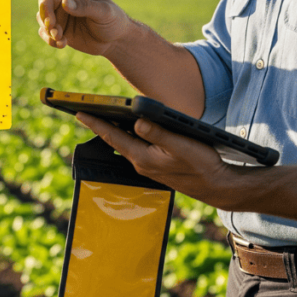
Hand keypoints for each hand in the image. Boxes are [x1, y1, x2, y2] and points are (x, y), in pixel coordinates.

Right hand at [20, 0, 132, 56]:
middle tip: (53, 28)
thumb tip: (64, 3)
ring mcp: (60, 13)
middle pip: (45, 1)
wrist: (114, 41)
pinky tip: (62, 45)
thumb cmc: (113, 20)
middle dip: (46, 15)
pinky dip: (50, 40)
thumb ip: (85, 7)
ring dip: (49, 30)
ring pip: (42, 18)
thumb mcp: (104, 12)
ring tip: (60, 39)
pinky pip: (45, 33)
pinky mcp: (58, 29)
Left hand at [74, 112, 235, 207]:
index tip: (79, 112)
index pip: (113, 137)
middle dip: (100, 125)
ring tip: (102, 115)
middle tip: (85, 110)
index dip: (95, 123)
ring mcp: (147, 165)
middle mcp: (141, 162)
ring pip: (125, 143)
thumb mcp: (181, 145)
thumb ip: (157, 133)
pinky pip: (136, 147)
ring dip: (114, 130)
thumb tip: (136, 121)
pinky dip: (128, 136)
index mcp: (143, 157)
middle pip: (115, 140)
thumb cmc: (202, 165)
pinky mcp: (156, 165)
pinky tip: (129, 127)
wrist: (216, 186)